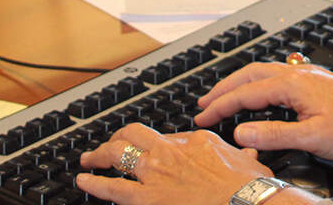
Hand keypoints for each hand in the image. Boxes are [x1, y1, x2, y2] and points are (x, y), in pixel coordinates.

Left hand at [77, 123, 267, 204]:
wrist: (245, 201)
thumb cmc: (248, 187)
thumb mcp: (249, 161)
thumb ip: (242, 154)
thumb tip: (249, 151)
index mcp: (195, 139)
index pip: (167, 137)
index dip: (158, 144)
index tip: (154, 151)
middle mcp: (170, 151)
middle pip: (135, 134)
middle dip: (118, 137)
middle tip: (108, 144)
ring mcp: (156, 173)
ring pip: (118, 154)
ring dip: (100, 155)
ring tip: (88, 158)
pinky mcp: (147, 197)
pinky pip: (113, 188)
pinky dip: (94, 184)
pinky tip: (83, 181)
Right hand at [195, 61, 332, 159]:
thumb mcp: (312, 137)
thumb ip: (274, 135)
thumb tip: (240, 133)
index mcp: (292, 84)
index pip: (245, 94)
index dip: (220, 106)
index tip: (201, 117)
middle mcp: (298, 73)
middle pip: (249, 75)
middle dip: (224, 89)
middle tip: (203, 103)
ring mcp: (308, 75)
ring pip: (263, 72)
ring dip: (240, 84)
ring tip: (224, 97)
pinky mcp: (317, 81)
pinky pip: (277, 75)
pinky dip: (258, 83)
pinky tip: (261, 94)